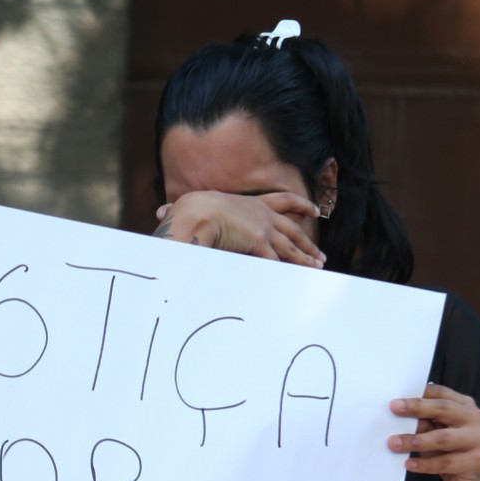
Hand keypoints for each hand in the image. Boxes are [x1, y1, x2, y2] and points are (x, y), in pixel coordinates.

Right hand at [153, 191, 325, 267]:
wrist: (194, 212)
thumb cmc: (189, 210)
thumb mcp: (191, 208)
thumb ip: (181, 211)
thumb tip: (160, 213)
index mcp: (251, 203)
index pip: (282, 200)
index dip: (300, 205)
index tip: (313, 210)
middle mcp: (262, 214)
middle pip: (293, 228)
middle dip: (308, 242)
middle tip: (319, 253)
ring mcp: (263, 228)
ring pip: (291, 246)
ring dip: (305, 259)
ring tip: (318, 268)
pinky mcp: (260, 243)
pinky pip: (278, 261)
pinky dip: (289, 272)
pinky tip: (298, 280)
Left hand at [389, 384, 479, 480]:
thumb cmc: (450, 452)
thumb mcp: (435, 433)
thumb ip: (424, 423)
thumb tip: (399, 416)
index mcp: (465, 406)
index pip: (442, 394)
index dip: (419, 395)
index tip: (396, 399)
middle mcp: (475, 419)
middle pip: (444, 409)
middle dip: (416, 408)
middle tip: (394, 409)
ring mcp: (479, 439)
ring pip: (442, 438)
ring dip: (415, 441)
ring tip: (394, 443)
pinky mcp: (476, 461)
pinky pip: (445, 462)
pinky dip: (424, 464)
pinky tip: (409, 464)